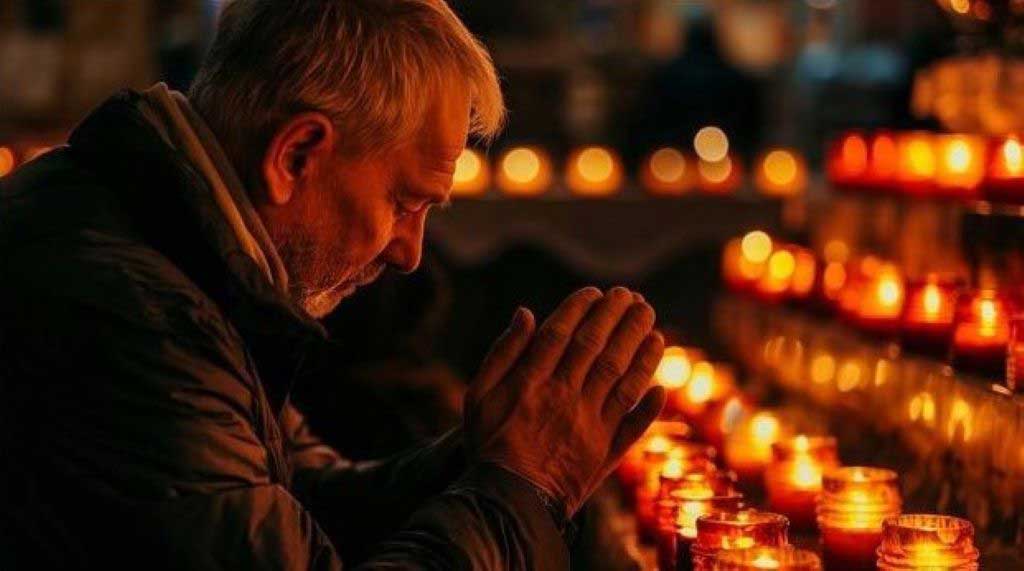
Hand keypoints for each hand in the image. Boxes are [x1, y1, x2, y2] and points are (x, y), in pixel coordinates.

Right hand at [464, 287, 665, 516]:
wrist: (507, 502)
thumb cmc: (489, 445)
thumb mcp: (478, 395)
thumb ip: (503, 353)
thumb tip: (525, 313)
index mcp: (533, 381)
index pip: (563, 333)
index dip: (582, 309)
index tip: (596, 293)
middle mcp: (566, 397)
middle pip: (598, 348)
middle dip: (618, 318)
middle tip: (633, 297)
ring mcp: (590, 425)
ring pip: (622, 378)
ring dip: (641, 349)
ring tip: (652, 325)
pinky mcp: (605, 453)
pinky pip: (633, 425)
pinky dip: (649, 406)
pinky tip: (661, 386)